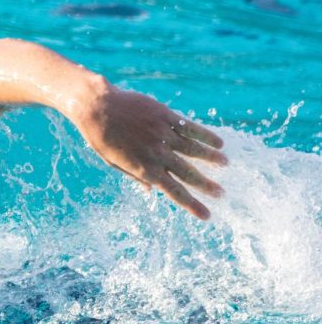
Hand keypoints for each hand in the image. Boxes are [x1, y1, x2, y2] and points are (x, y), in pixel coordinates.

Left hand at [73, 84, 226, 219]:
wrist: (98, 108)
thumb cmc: (101, 138)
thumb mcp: (113, 163)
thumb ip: (135, 176)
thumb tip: (151, 191)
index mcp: (144, 169)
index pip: (173, 191)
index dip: (191, 204)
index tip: (206, 215)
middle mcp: (156, 154)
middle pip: (187, 173)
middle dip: (206, 185)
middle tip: (222, 193)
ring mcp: (162, 134)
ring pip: (193, 149)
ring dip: (211, 157)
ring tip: (225, 164)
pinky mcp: (165, 116)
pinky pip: (190, 127)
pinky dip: (206, 135)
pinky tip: (219, 142)